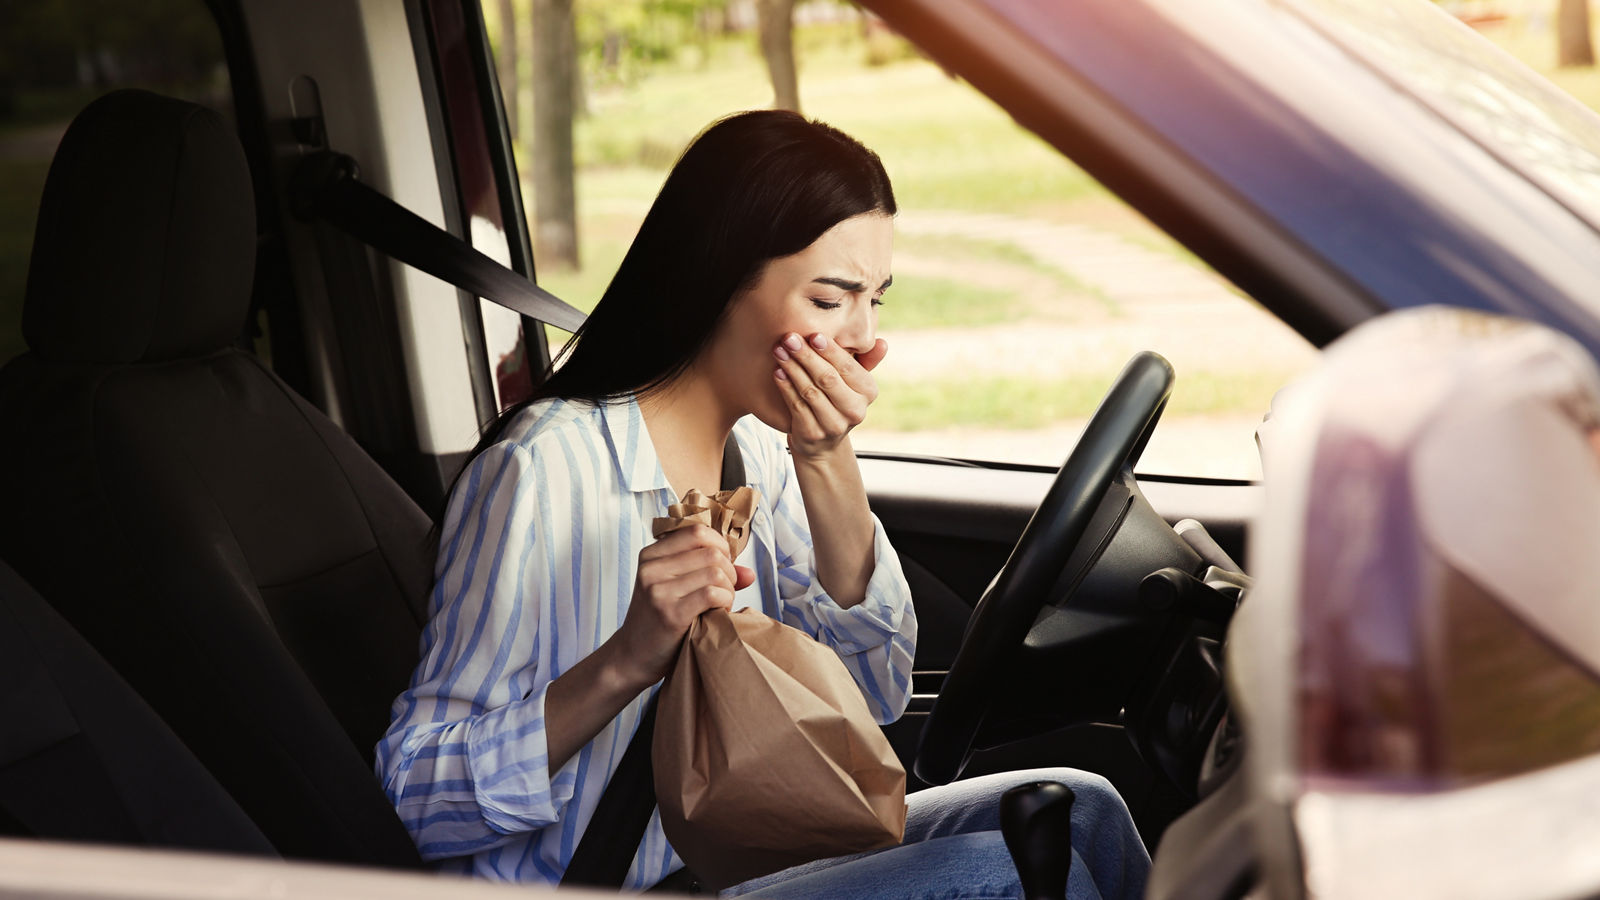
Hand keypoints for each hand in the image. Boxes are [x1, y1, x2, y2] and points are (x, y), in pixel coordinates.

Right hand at [611, 524, 755, 688]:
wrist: (632, 656)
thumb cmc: (658, 620)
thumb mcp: (675, 588)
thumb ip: (709, 572)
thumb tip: (749, 573)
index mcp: (651, 555)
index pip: (697, 531)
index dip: (720, 545)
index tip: (723, 564)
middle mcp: (651, 568)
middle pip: (711, 552)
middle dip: (729, 571)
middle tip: (724, 591)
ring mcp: (658, 591)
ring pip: (715, 572)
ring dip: (728, 589)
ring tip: (720, 603)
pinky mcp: (670, 613)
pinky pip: (712, 594)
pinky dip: (724, 601)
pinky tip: (717, 613)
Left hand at [773, 332, 887, 458]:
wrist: (823, 442)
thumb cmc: (838, 398)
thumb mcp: (854, 381)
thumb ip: (866, 359)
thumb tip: (882, 343)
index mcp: (868, 392)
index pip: (848, 367)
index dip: (830, 351)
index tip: (813, 335)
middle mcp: (855, 411)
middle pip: (827, 378)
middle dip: (806, 356)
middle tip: (789, 338)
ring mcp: (834, 425)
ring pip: (810, 391)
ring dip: (792, 368)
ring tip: (778, 350)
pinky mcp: (813, 433)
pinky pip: (796, 405)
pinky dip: (786, 387)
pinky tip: (777, 372)